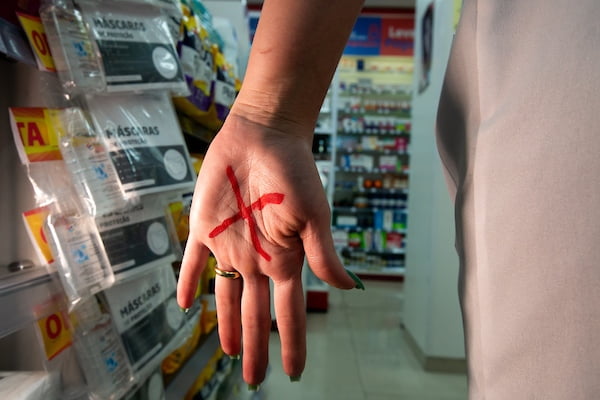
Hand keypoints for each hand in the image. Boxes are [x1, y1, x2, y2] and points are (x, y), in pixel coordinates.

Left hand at [177, 112, 360, 385]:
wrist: (262, 136)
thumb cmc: (293, 172)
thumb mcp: (313, 215)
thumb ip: (322, 254)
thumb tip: (346, 288)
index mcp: (284, 259)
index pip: (289, 313)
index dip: (292, 343)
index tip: (293, 372)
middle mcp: (257, 258)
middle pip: (255, 312)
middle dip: (255, 345)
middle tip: (253, 377)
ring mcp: (229, 244)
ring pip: (227, 294)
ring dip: (226, 323)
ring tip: (227, 352)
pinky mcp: (204, 226)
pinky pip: (193, 261)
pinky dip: (188, 281)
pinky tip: (186, 304)